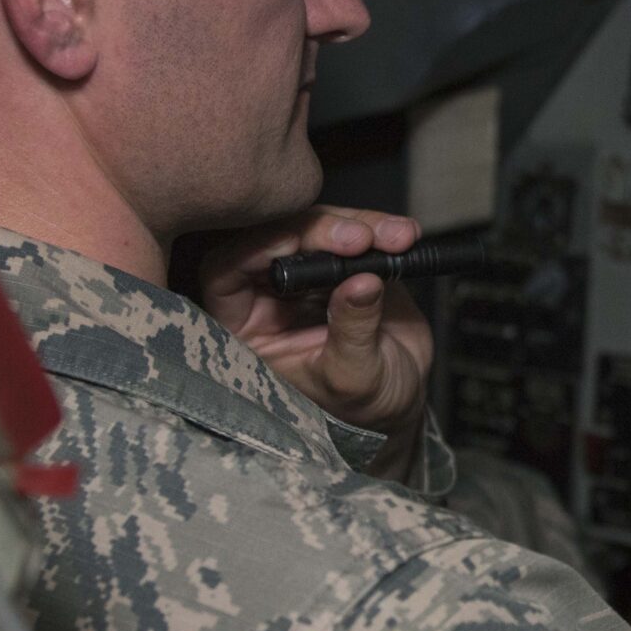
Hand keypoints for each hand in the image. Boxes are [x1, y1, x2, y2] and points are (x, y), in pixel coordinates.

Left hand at [197, 206, 434, 473]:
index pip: (227, 272)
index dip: (255, 249)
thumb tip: (361, 282)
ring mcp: (309, 273)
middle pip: (277, 238)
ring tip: (395, 238)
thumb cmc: (361, 406)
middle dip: (319, 230)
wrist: (399, 398)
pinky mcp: (345, 261)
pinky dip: (382, 229)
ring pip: (318, 226)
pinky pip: (357, 229)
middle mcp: (270, 293)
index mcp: (248, 327)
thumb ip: (352, 330)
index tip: (297, 242)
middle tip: (358, 238)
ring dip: (359, 224)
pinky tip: (404, 235)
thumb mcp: (353, 377)